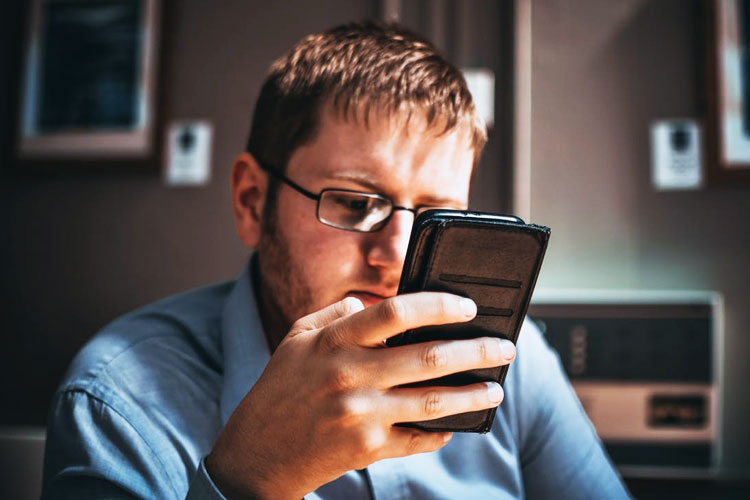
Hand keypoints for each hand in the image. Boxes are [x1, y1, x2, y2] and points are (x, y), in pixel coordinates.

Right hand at [206, 292, 515, 499]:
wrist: (257, 453)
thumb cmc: (280, 388)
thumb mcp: (298, 338)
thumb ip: (337, 314)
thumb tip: (378, 300)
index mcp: (334, 342)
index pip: (396, 312)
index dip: (439, 305)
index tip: (468, 306)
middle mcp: (350, 376)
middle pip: (429, 357)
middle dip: (477, 350)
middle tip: (505, 347)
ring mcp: (361, 415)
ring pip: (434, 402)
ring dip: (473, 394)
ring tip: (495, 388)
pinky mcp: (368, 449)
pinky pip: (419, 440)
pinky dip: (443, 433)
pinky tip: (458, 424)